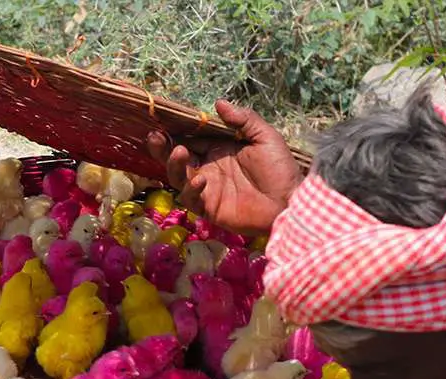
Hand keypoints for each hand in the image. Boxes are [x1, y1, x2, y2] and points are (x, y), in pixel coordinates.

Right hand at [146, 100, 303, 235]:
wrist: (290, 202)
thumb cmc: (280, 169)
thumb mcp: (265, 137)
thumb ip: (243, 119)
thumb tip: (218, 103)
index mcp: (218, 149)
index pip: (191, 137)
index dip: (176, 130)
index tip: (163, 121)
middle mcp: (208, 167)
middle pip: (177, 157)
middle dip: (163, 147)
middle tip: (155, 136)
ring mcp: (206, 188)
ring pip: (179, 176)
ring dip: (174, 165)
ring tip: (179, 153)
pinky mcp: (208, 208)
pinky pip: (191, 199)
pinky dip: (191, 189)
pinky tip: (201, 179)